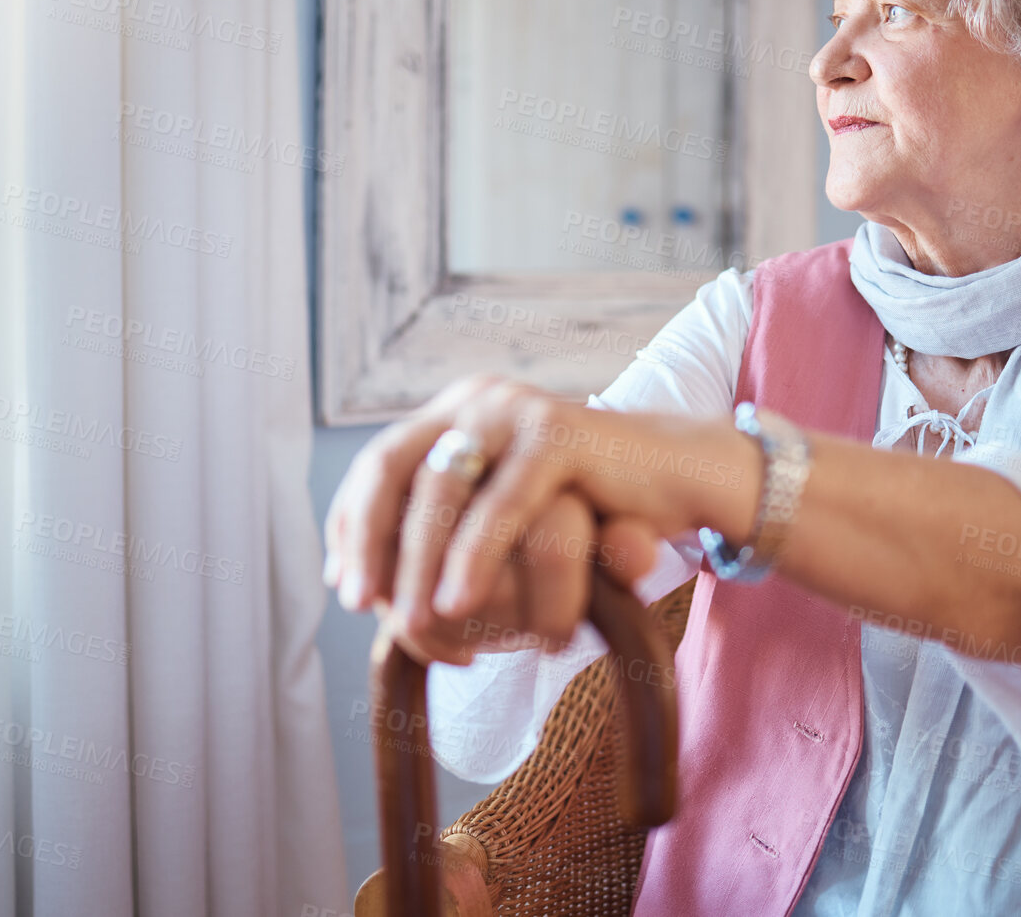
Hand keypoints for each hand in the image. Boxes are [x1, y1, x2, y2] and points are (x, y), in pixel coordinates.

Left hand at [322, 375, 757, 664]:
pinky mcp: (558, 434)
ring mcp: (514, 411)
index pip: (377, 467)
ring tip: (412, 620)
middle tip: (359, 603)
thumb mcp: (501, 517)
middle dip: (368, 539)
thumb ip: (442, 530)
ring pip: (442, 487)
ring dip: (417, 559)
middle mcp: (475, 400)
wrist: (676, 479)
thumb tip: (348, 573)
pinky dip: (475, 555)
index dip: (350, 524)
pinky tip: (459, 602)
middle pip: (391, 467)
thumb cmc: (586, 510)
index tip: (343, 586)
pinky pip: (504, 502)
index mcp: (454, 414)